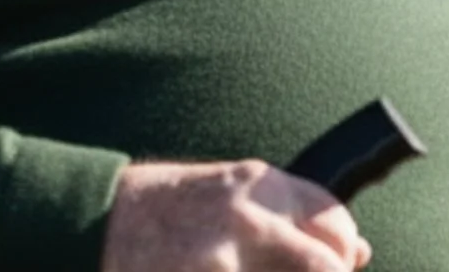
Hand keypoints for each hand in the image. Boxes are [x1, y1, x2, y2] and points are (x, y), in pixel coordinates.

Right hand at [102, 160, 371, 271]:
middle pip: (327, 265)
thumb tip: (360, 251)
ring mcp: (222, 259)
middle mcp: (249, 217)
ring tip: (252, 269)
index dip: (344, 251)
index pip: (335, 221)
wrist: (88, 220)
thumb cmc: (165, 209)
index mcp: (262, 184)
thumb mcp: (230, 195)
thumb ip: (289, 218)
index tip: (342, 264)